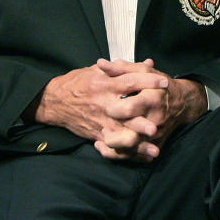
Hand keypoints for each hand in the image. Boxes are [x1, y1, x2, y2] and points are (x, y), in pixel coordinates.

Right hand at [30, 58, 169, 159]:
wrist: (55, 101)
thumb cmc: (79, 82)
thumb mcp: (99, 71)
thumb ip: (125, 68)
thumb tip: (149, 64)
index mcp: (105, 84)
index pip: (130, 82)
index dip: (147, 82)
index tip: (165, 83)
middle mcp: (103, 103)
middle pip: (126, 110)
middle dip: (142, 117)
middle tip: (160, 121)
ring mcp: (100, 120)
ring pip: (121, 132)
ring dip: (138, 140)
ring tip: (154, 146)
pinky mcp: (97, 133)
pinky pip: (113, 145)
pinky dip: (127, 152)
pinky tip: (142, 156)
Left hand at [96, 63, 207, 160]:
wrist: (183, 102)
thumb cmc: (160, 85)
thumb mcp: (144, 72)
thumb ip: (122, 69)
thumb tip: (101, 64)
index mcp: (152, 98)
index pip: (130, 109)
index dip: (115, 109)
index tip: (107, 107)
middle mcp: (156, 119)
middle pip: (131, 135)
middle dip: (113, 136)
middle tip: (103, 128)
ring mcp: (157, 134)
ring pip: (132, 148)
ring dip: (114, 147)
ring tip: (102, 138)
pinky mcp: (155, 144)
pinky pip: (136, 156)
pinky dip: (120, 154)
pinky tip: (105, 147)